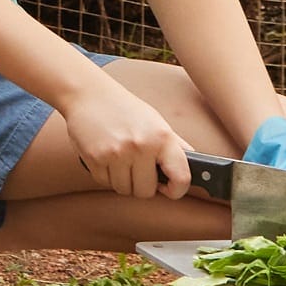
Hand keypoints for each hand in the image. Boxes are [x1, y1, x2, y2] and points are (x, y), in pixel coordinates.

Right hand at [59, 76, 194, 202]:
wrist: (88, 93)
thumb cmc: (124, 108)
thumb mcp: (155, 122)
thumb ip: (174, 146)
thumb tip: (197, 168)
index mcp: (162, 137)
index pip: (181, 178)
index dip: (177, 190)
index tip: (169, 189)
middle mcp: (141, 146)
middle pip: (146, 192)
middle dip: (141, 185)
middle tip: (136, 168)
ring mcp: (117, 153)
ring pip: (124, 190)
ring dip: (122, 180)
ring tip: (120, 160)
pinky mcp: (95, 158)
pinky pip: (104, 182)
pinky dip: (105, 175)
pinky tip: (105, 156)